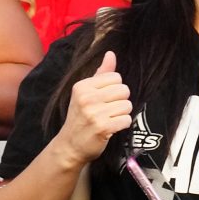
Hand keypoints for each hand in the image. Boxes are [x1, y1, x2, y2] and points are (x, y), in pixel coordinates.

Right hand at [57, 51, 132, 168]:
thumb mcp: (86, 93)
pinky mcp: (103, 127)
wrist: (70, 145)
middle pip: (124, 90)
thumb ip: (101, 73)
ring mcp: (94, 113)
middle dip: (120, 102)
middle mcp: (87, 98)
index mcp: (82, 86)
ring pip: (128, 105)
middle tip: (106, 111)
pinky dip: (122, 125)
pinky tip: (110, 128)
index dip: (114, 90)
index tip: (103, 100)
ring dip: (121, 114)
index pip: (116, 77)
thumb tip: (111, 54)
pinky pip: (127, 120)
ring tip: (108, 119)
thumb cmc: (81, 117)